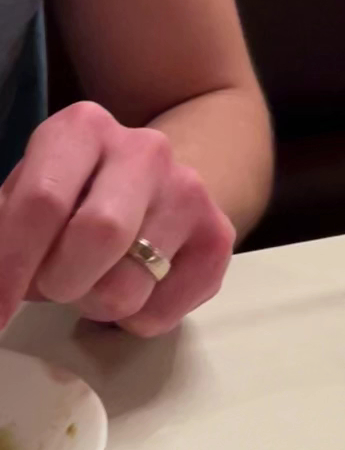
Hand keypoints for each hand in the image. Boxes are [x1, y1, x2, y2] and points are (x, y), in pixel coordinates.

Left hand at [0, 102, 234, 335]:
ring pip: (126, 288)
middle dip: (61, 281)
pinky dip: (132, 320)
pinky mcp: (218, 238)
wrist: (155, 184)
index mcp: (83, 128)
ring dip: (95, 304)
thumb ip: (2, 231)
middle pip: (98, 235)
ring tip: (95, 281)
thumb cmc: (71, 197)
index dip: (10, 267)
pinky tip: (133, 287)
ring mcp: (189, 192)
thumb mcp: (25, 195)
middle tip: (55, 286)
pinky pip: (159, 315)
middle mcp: (145, 150)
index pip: (43, 201)